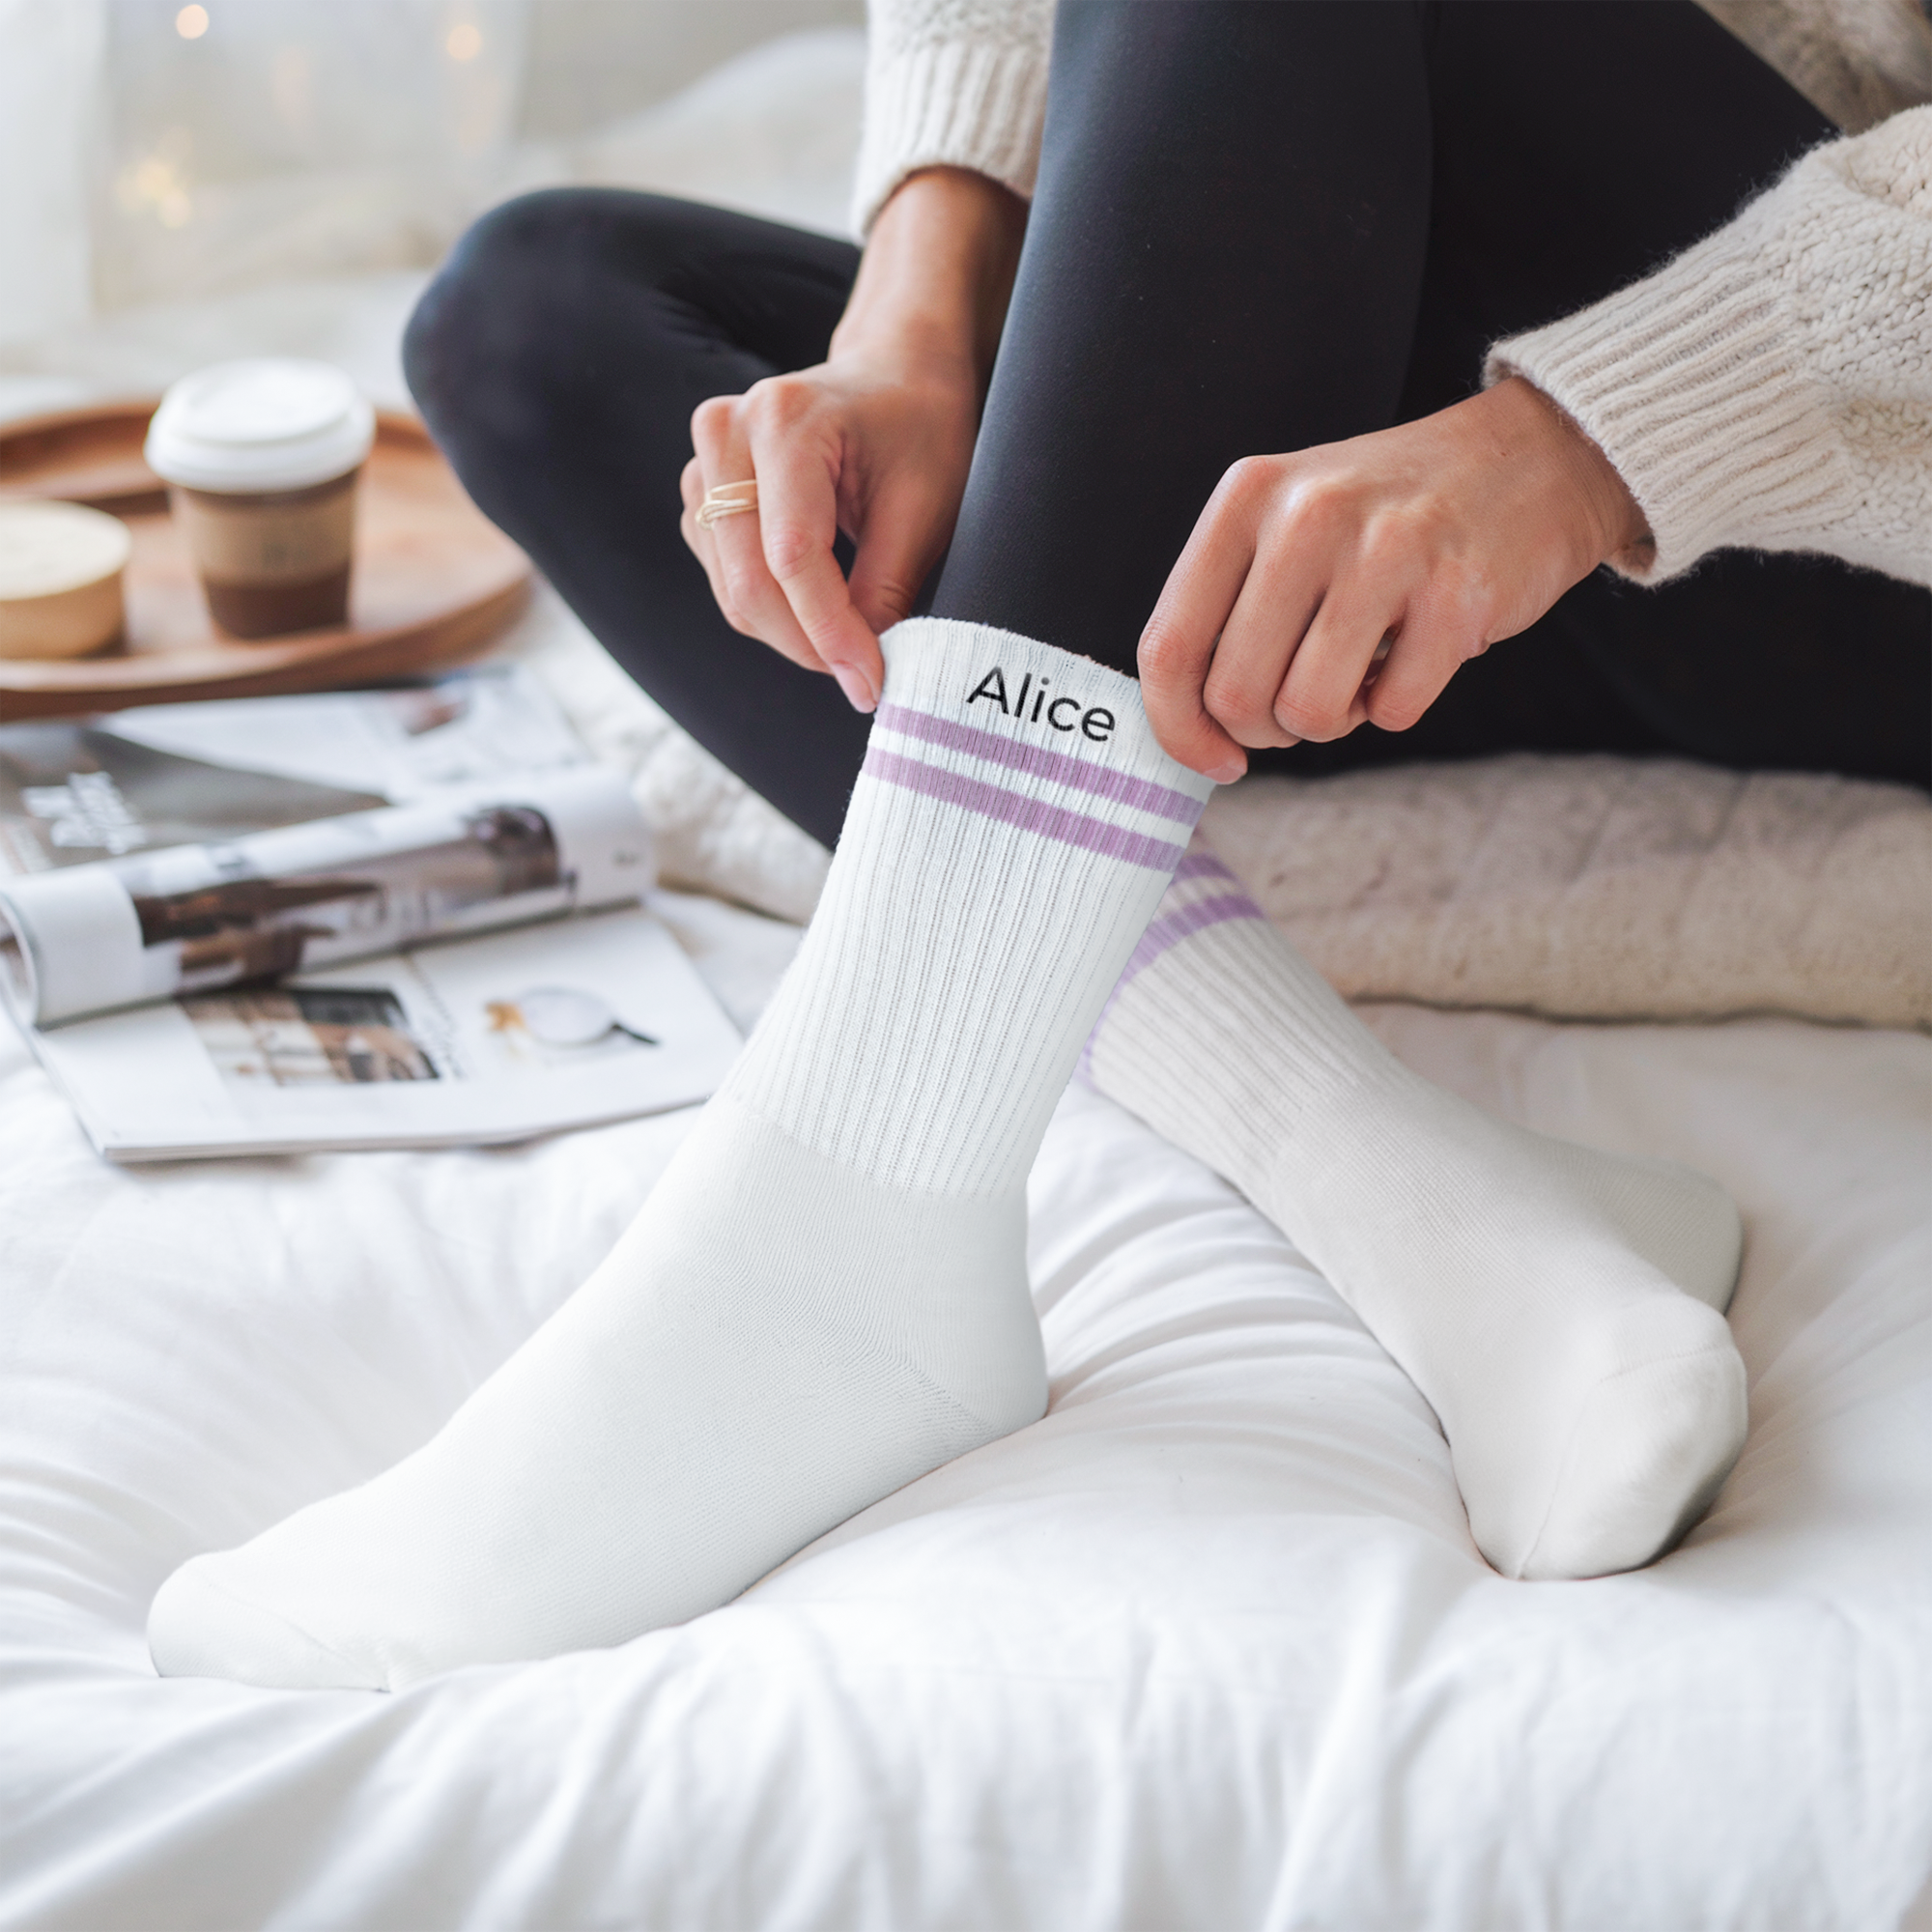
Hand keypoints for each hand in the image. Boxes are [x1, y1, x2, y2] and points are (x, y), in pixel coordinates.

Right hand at [681, 347, 977, 710]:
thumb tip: (860, 671)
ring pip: (733, 591)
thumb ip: (887, 589)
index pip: (793, 554)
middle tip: (865, 680)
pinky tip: (818, 612)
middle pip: (750, 581)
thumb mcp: (924, 506)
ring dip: (792, 637)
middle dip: (809, 645)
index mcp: (786, 418)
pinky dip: (772, 615)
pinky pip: (727, 581)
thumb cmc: (919, 427)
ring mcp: (704, 463)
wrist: (893, 372)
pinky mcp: (702, 495)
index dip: (831, 632)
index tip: (872, 683)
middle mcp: (727, 431)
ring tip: (852, 644)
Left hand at [1138, 376, 1649, 778]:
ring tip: (1360, 673)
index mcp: (1246, 498)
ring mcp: (1383, 551)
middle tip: (1306, 700)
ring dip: (1332, 721)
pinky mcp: (1455, 593)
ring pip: (1308, 712)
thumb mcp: (1288, 524)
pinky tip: (1416, 652)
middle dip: (1268, 728)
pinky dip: (1399, 705)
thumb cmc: (1391, 514)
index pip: (1169, 648)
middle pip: (1235, 696)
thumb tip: (1190, 731)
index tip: (1213, 759)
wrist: (1535, 458)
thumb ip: (1228, 610)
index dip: (1179, 728)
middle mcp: (1305, 516)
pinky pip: (1393, 711)